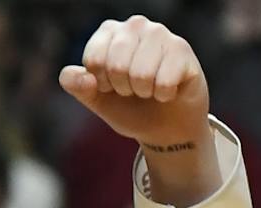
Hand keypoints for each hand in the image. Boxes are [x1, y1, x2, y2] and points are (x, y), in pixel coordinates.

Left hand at [59, 16, 209, 149]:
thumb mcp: (98, 100)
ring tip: (152, 89)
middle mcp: (135, 25)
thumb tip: (83, 78)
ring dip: (146, 92)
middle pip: (116, 66)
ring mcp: (160, 34)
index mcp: (109, 31)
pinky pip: (164, 81)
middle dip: (125, 89)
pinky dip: (164, 96)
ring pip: (141, 74)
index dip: (103, 84)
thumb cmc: (132, 108)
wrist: (168, 128)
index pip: (94, 61)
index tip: (114, 87)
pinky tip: (170, 91)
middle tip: (136, 90)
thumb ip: (78, 87)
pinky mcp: (182, 50)